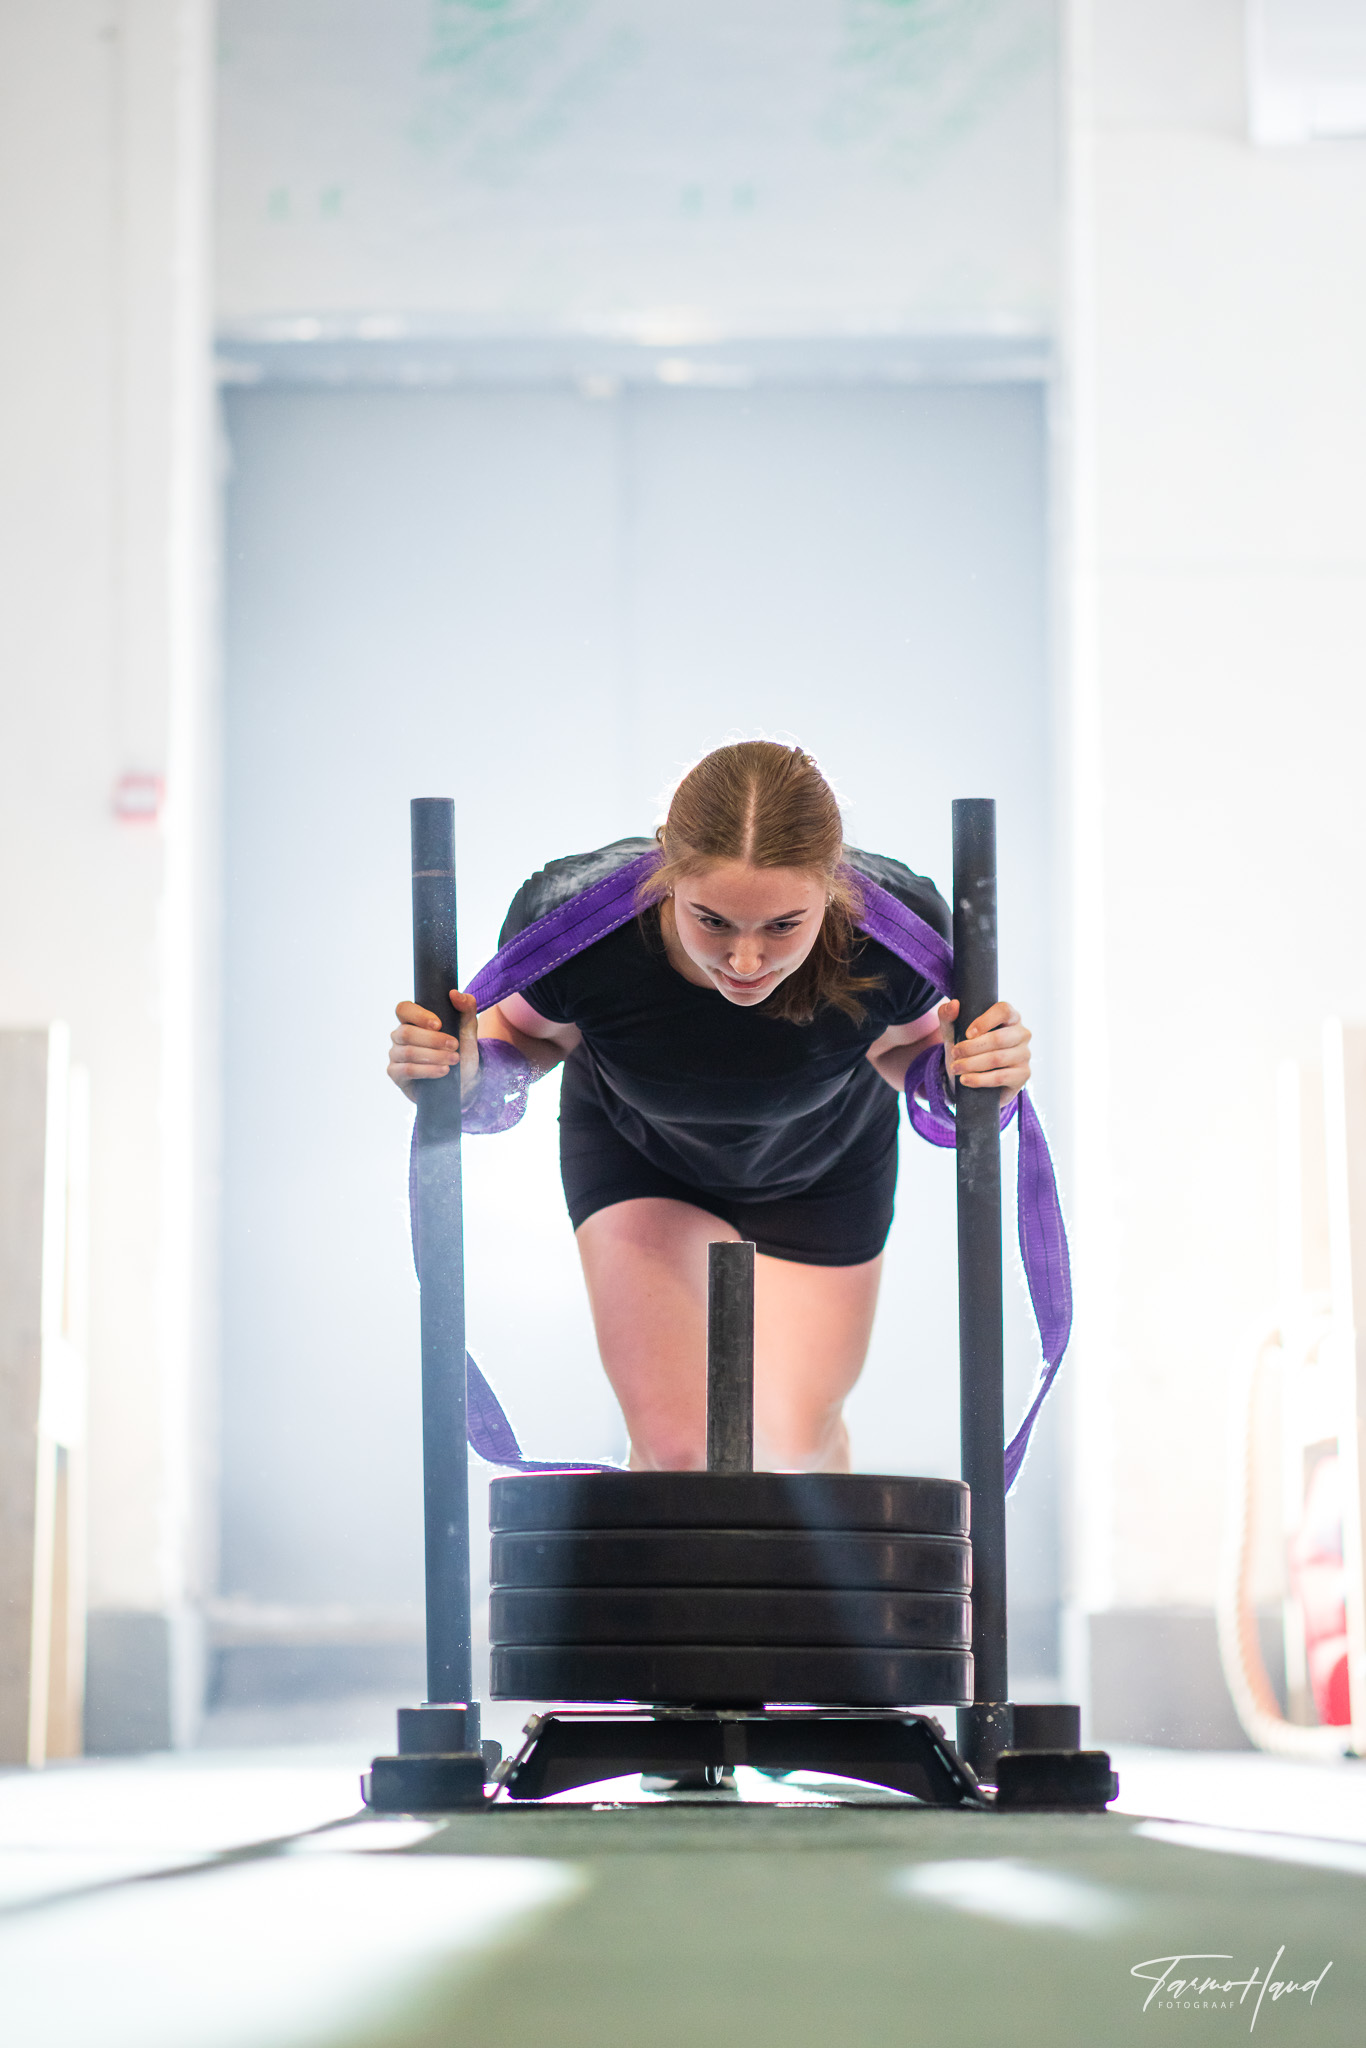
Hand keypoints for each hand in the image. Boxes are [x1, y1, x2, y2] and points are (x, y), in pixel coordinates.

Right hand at [387, 990, 478, 1104]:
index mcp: (412, 1020)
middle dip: (433, 1040)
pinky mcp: (396, 1074)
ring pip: (408, 1052)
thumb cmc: (462, 1049)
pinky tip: (443, 1071)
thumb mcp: (468, 1027)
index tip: (439, 1024)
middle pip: (406, 1032)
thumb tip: (454, 994)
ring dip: (434, 1056)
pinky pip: (406, 1070)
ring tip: (454, 1059)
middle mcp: (400, 1036)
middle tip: (455, 1045)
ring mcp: (396, 1055)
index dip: (418, 1015)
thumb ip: (466, 1007)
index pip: (403, 1009)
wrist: (465, 1079)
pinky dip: (427, 1070)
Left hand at [937, 998, 1031, 1105]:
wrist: (974, 1076)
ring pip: (997, 1058)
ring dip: (972, 1064)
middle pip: (999, 1038)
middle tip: (954, 1053)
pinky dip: (980, 1079)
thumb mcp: (954, 1031)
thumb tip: (953, 1004)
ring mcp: (1025, 1054)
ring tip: (955, 1068)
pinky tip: (965, 1080)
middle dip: (971, 1048)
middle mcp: (1022, 1034)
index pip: (1004, 1010)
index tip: (967, 1034)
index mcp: (1010, 1017)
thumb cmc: (967, 1048)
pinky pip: (1001, 1077)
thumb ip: (948, 1015)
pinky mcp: (1023, 1074)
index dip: (984, 1021)